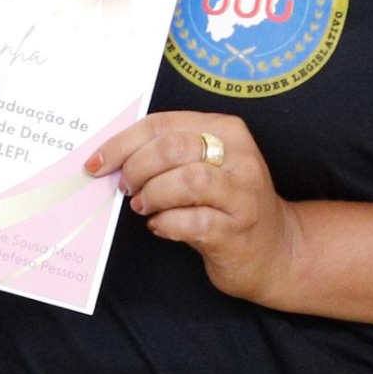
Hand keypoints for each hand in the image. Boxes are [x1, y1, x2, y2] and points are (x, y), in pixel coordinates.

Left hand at [89, 112, 305, 306]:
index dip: (122, 143)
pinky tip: (160, 226)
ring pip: (186, 181)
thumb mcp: (205, 166)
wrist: (275, 249)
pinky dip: (166, 223)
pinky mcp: (237, 229)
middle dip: (137, 168)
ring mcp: (242, 193)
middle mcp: (239, 157)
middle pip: (172, 148)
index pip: (163, 124)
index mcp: (227, 130)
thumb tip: (112, 157)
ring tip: (144, 206)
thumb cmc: (226, 204)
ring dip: (153, 194)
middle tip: (127, 187)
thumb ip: (168, 155)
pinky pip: (192, 222)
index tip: (97, 162)